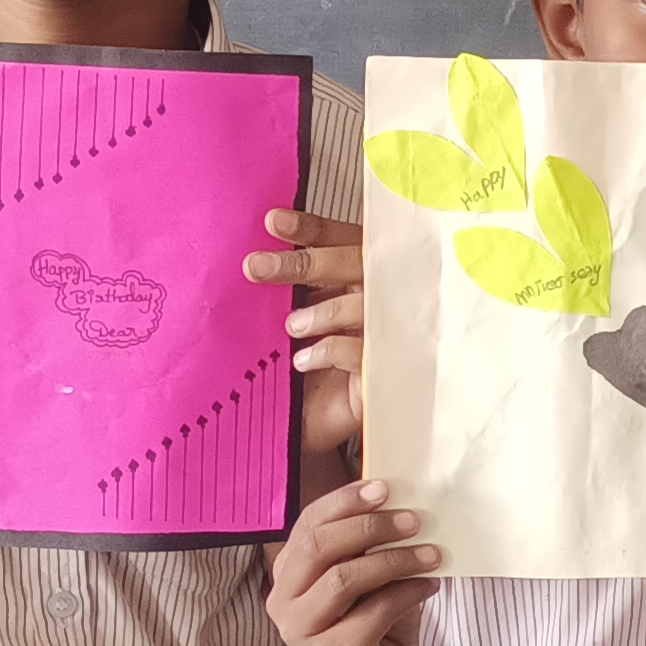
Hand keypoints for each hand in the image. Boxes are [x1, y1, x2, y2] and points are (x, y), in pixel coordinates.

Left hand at [245, 210, 364, 454]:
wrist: (322, 422)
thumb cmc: (311, 363)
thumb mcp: (298, 318)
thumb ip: (291, 289)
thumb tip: (254, 257)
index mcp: (361, 275)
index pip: (342, 240)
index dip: (311, 229)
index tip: (272, 223)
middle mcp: (382, 295)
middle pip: (355, 264)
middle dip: (304, 263)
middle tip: (255, 268)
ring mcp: (390, 331)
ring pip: (366, 304)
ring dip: (323, 311)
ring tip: (290, 326)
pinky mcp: (385, 369)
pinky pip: (366, 350)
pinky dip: (331, 350)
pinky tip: (303, 359)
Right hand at [266, 480, 440, 645]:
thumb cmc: (376, 628)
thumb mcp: (371, 579)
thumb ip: (370, 546)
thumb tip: (400, 499)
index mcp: (288, 574)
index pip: (308, 524)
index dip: (345, 501)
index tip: (385, 487)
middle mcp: (283, 602)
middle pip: (319, 546)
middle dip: (370, 526)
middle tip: (414, 519)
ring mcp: (301, 632)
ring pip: (344, 578)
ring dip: (395, 559)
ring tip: (433, 554)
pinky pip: (373, 612)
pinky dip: (408, 593)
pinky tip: (431, 586)